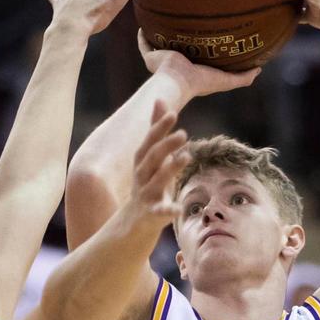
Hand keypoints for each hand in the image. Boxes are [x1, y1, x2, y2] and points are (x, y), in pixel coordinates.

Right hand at [129, 101, 190, 225]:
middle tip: (183, 134)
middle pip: (152, 158)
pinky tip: (179, 209)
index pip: (150, 141)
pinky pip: (159, 212)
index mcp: (143, 161)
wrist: (133, 221)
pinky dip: (168, 210)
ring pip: (156, 181)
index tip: (172, 114)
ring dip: (170, 168)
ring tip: (186, 156)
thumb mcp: (152, 156)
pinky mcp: (152, 214)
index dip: (159, 128)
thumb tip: (160, 99)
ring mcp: (146, 195)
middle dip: (166, 145)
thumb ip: (156, 130)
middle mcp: (142, 175)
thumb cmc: (148, 182)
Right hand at [138, 29, 259, 96]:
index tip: (206, 40)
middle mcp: (175, 67)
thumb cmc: (201, 82)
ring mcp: (161, 61)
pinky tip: (144, 23)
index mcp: (191, 72)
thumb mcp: (226, 81)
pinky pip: (144, 44)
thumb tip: (259, 69)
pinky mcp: (151, 56)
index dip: (199, 52)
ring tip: (164, 21)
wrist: (178, 82)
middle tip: (186, 26)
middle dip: (179, 42)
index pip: (195, 60)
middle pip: (176, 52)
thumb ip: (242, 77)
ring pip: (159, 47)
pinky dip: (143, 35)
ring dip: (160, 37)